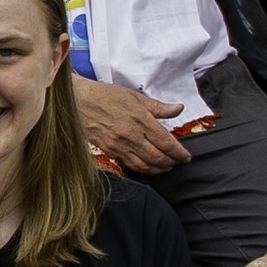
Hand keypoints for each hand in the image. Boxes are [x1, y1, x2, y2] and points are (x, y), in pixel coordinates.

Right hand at [72, 72, 192, 174]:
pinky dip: (142, 169)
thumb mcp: (136, 97)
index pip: (166, 142)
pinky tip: (148, 167)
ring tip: (166, 167)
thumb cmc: (107, 96)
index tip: (186, 156)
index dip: (179, 153)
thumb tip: (178, 108)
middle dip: (171, 162)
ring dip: (159, 169)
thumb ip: (159, 107)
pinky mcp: (110, 151)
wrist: (80, 101)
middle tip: (178, 162)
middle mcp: (131, 135)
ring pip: (145, 165)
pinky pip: (130, 165)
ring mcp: (119, 145)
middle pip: (157, 157)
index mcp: (141, 119)